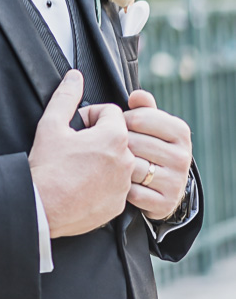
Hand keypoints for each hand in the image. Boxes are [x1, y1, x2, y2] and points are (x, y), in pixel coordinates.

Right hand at [29, 70, 135, 236]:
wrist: (42, 207)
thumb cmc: (47, 167)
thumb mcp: (51, 124)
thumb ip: (66, 96)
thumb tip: (74, 77)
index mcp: (114, 137)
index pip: (110, 112)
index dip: (90, 116)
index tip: (75, 128)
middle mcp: (126, 160)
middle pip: (117, 137)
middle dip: (98, 137)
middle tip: (74, 147)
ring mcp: (124, 185)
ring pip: (117, 162)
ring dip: (102, 160)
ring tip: (77, 167)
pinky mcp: (118, 204)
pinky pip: (116, 186)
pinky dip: (102, 182)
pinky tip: (81, 184)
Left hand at [124, 88, 191, 220]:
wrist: (163, 188)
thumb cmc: (150, 149)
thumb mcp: (151, 126)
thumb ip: (143, 108)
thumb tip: (137, 95)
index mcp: (180, 132)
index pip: (139, 118)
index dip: (122, 121)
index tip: (122, 127)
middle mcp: (183, 156)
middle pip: (133, 143)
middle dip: (118, 145)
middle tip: (115, 148)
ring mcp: (176, 181)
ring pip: (132, 167)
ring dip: (118, 166)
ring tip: (116, 164)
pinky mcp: (165, 203)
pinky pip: (131, 192)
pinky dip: (122, 189)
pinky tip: (122, 184)